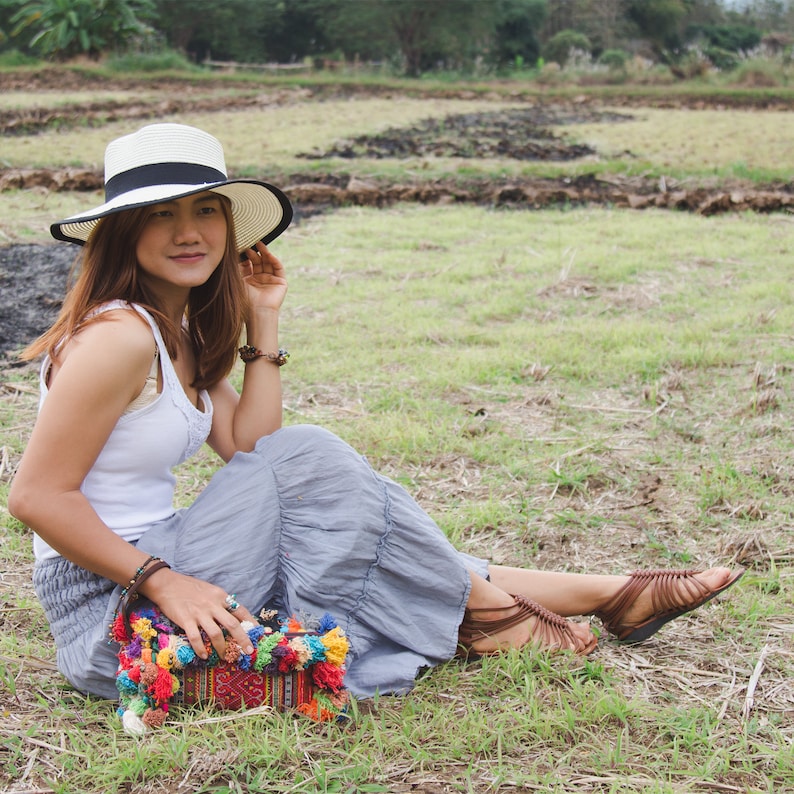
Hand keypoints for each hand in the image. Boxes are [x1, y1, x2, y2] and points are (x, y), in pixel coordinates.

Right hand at [141, 568, 256, 659]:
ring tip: (225, 656)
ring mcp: (199, 613)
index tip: (258, 632)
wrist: (167, 584)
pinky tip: (204, 656)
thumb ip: (220, 602)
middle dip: (242, 639)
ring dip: (222, 647)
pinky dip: (201, 648)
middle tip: (249, 650)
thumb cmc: (189, 587)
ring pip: (216, 633)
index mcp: (220, 596)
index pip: (240, 610)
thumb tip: (232, 614)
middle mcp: (213, 604)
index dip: (250, 622)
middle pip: (232, 624)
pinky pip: (195, 637)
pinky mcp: (186, 620)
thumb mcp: (210, 590)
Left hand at [240, 241, 286, 312]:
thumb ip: (236, 266)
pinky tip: (268, 254)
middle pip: (258, 262)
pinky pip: (278, 268)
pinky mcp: (280, 283)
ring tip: (259, 244)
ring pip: (268, 263)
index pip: (248, 264)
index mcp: (249, 281)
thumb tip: (233, 252)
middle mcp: (260, 281)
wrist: (257, 311)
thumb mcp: (237, 280)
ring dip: (265, 253)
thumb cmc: (244, 299)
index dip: (246, 256)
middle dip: (255, 253)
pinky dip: (274, 260)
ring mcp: (270, 281)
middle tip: (250, 244)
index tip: (242, 248)